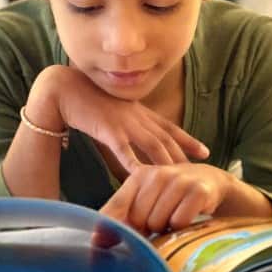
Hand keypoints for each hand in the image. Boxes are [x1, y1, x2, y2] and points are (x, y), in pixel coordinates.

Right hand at [33, 66, 208, 170]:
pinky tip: (144, 178)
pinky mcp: (108, 131)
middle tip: (200, 176)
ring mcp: (124, 124)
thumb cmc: (86, 99)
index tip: (206, 152)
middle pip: (167, 140)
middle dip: (185, 158)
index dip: (188, 141)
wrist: (65, 89)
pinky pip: (125, 151)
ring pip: (153, 146)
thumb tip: (134, 137)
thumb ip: (127, 122)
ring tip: (180, 182)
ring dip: (168, 164)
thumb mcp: (114, 109)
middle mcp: (137, 117)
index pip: (169, 128)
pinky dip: (135, 165)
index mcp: (139, 112)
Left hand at [94, 162, 232, 242]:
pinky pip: (179, 222)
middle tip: (158, 224)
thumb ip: (120, 218)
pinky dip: (182, 227)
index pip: (116, 206)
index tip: (99, 245)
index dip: (109, 227)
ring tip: (173, 219)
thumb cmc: (171, 195)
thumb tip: (96, 242)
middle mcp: (157, 174)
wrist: (210, 181)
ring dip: (165, 229)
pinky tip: (189, 218)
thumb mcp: (145, 200)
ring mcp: (179, 180)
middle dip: (146, 229)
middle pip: (137, 220)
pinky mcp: (198, 191)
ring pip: (158, 222)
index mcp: (138, 176)